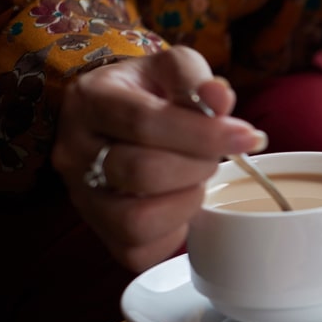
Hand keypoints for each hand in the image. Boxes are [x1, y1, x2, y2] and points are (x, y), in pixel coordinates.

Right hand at [51, 46, 266, 271]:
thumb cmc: (150, 93)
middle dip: (197, 167)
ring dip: (185, 203)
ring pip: (136, 220)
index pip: (144, 122)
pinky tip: (179, 205)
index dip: (203, 134)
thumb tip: (221, 98)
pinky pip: (139, 250)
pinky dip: (173, 234)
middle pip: (142, 172)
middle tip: (212, 157)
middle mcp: (74, 152)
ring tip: (194, 181)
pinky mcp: (99, 232)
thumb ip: (196, 79)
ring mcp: (81, 197)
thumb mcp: (172, 70)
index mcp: (90, 101)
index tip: (246, 136)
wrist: (118, 116)